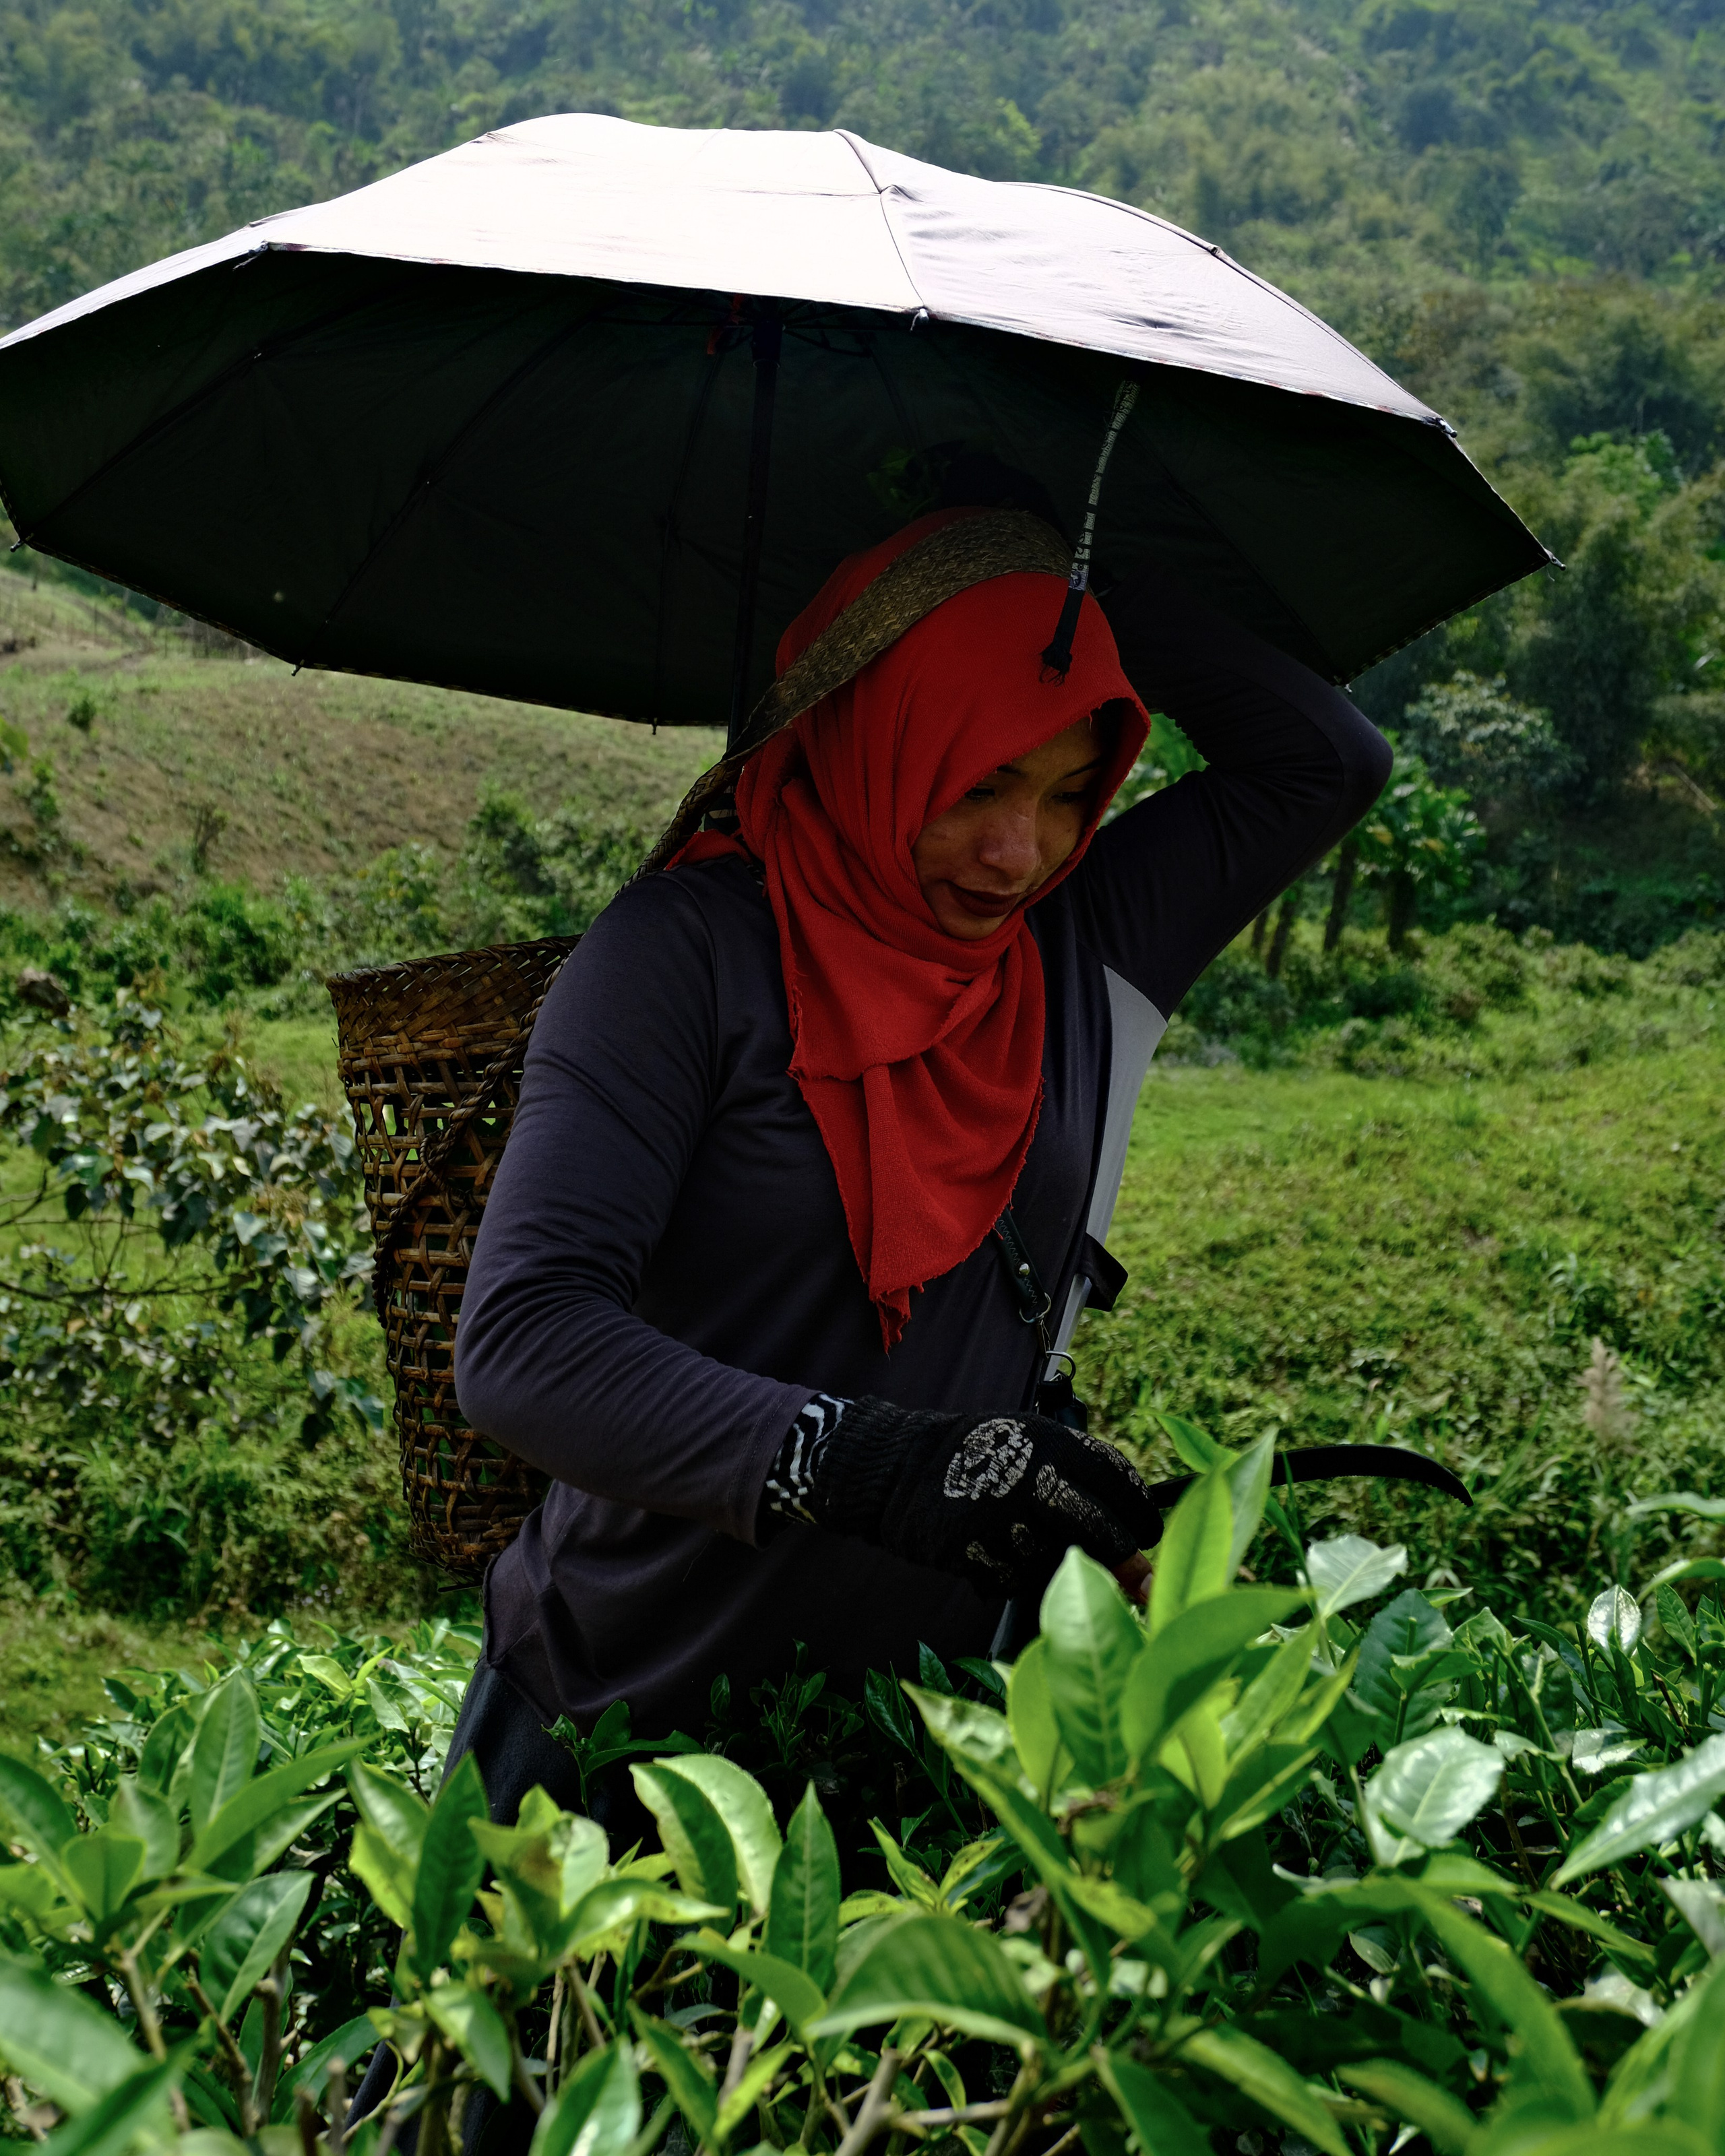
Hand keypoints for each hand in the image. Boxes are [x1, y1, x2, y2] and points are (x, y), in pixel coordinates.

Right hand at [802, 1398, 1161, 1600]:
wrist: (899, 1467)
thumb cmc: (981, 1457)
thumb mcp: (1033, 1448)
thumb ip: (1085, 1488)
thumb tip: (1140, 1555)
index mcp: (1053, 1442)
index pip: (1121, 1481)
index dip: (1143, 1513)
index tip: (1148, 1532)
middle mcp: (1033, 1476)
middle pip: (1103, 1532)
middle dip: (1115, 1553)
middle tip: (1114, 1559)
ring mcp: (1001, 1516)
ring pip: (1060, 1564)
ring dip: (1054, 1564)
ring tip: (1026, 1539)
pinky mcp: (973, 1550)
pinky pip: (1017, 1583)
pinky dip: (1013, 1576)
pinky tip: (995, 1551)